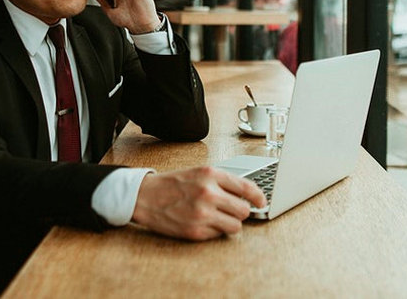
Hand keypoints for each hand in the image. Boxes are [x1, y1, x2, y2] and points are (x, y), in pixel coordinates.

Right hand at [131, 167, 266, 240]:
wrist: (145, 197)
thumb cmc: (172, 184)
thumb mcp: (198, 173)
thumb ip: (222, 182)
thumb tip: (248, 196)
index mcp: (210, 174)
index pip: (246, 187)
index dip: (259, 197)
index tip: (262, 202)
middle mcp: (208, 193)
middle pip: (243, 210)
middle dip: (240, 212)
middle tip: (231, 210)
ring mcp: (202, 213)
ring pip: (235, 226)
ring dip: (230, 223)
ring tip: (218, 217)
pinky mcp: (196, 231)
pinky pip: (219, 235)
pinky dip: (215, 230)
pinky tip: (203, 222)